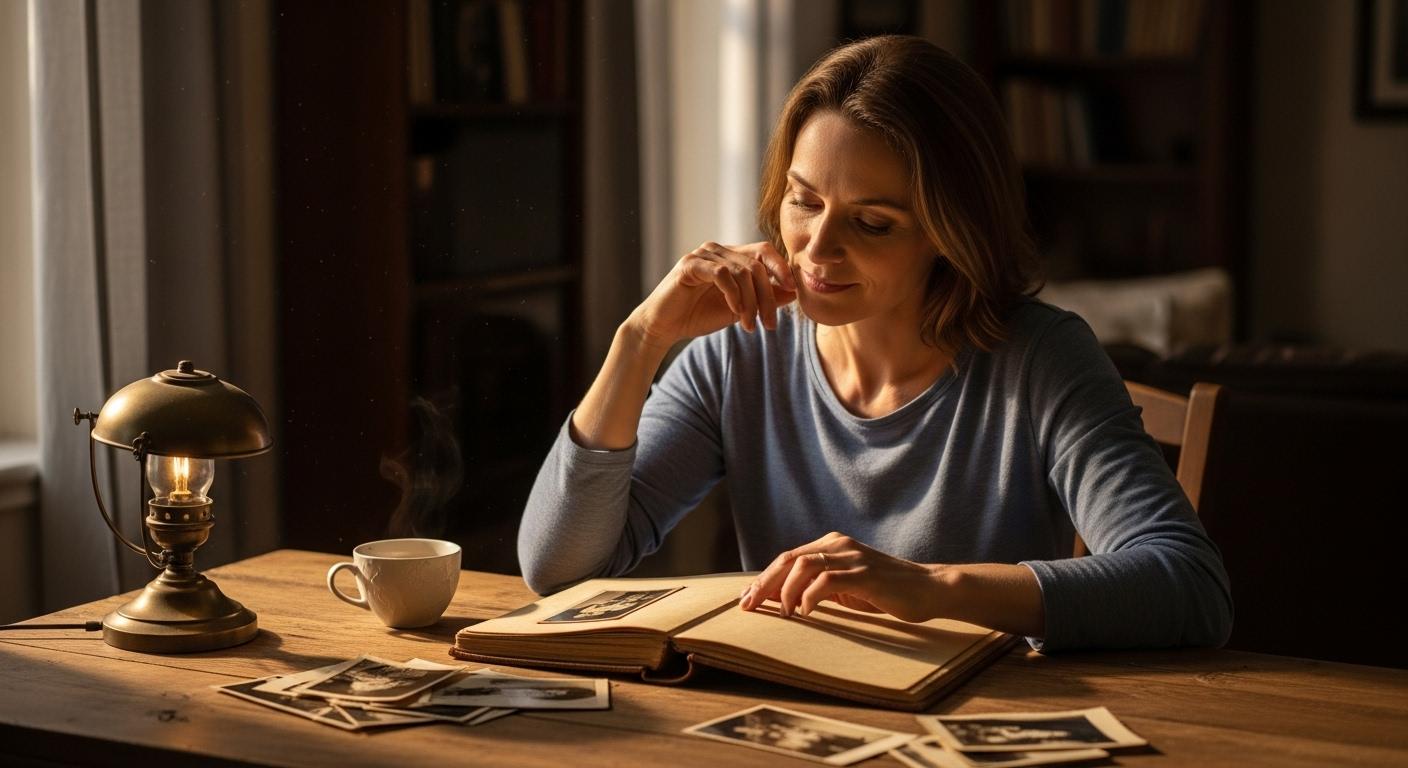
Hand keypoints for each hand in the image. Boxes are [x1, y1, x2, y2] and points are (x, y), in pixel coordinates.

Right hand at [628, 241, 796, 348]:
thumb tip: (793, 292)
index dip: (781, 268)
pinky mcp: (690, 264)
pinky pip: (721, 273)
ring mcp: (703, 254)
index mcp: (731, 256)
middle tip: (770, 324)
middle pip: (757, 264)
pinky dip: (733, 294)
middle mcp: (718, 250)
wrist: (665, 327)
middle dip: (767, 296)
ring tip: (749, 325)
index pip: (764, 252)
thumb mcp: (739, 309)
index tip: (793, 291)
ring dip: (750, 302)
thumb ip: (763, 298)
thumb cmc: (699, 316)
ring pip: (742, 271)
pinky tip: (735, 312)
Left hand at [738, 532, 944, 622]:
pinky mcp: (865, 573)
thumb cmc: (886, 592)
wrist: (928, 589)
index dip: (764, 578)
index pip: (788, 558)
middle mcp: (838, 545)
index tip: (746, 599)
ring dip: (787, 591)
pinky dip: (811, 596)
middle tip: (749, 606)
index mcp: (831, 545)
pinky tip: (807, 612)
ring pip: (804, 565)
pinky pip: (828, 580)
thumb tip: (782, 600)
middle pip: (789, 559)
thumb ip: (818, 586)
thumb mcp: (846, 588)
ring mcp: (852, 557)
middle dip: (765, 583)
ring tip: (784, 613)